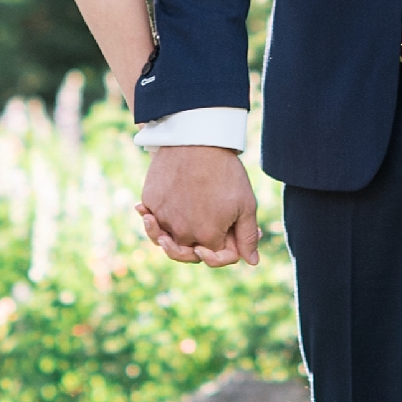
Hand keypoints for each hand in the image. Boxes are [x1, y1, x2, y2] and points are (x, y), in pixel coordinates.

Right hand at [138, 144, 260, 268]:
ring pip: (163, 237)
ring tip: (171, 233)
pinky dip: (150, 217)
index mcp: (208, 237)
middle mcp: (182, 233)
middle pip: (185, 251)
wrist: (196, 139)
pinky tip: (153, 213)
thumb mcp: (246, 204)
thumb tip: (252, 261)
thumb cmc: (225, 172)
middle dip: (195, 248)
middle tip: (199, 237)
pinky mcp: (149, 201)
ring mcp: (162, 218)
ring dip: (169, 238)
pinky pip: (149, 217)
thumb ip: (248, 236)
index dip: (223, 247)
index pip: (213, 255)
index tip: (227, 230)